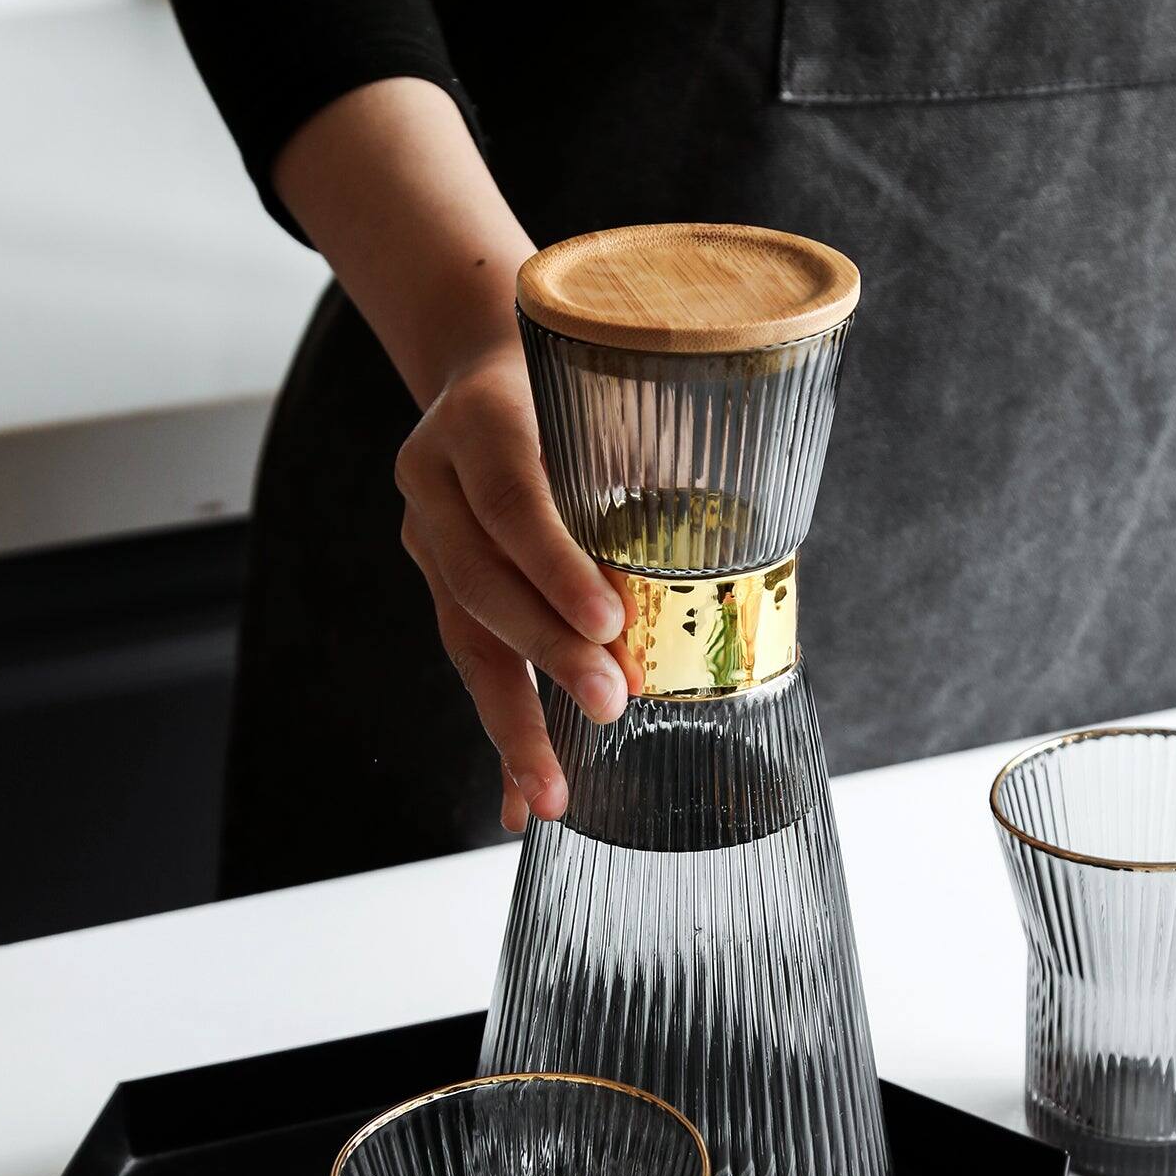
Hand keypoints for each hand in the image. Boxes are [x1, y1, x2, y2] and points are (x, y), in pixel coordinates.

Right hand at [396, 344, 628, 832]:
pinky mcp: (441, 588)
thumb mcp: (608, 393)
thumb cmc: (571, 386)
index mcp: (478, 421)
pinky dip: (502, 738)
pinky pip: (473, 668)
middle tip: (610, 702)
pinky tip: (518, 804)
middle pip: (482, 581)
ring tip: (552, 791)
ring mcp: (429, 539)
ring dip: (515, 721)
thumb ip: (650, 459)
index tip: (610, 619)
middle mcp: (435, 483)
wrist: (485, 371)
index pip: (509, 497)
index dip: (554, 562)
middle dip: (548, 651)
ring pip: (467, 639)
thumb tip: (746, 558)